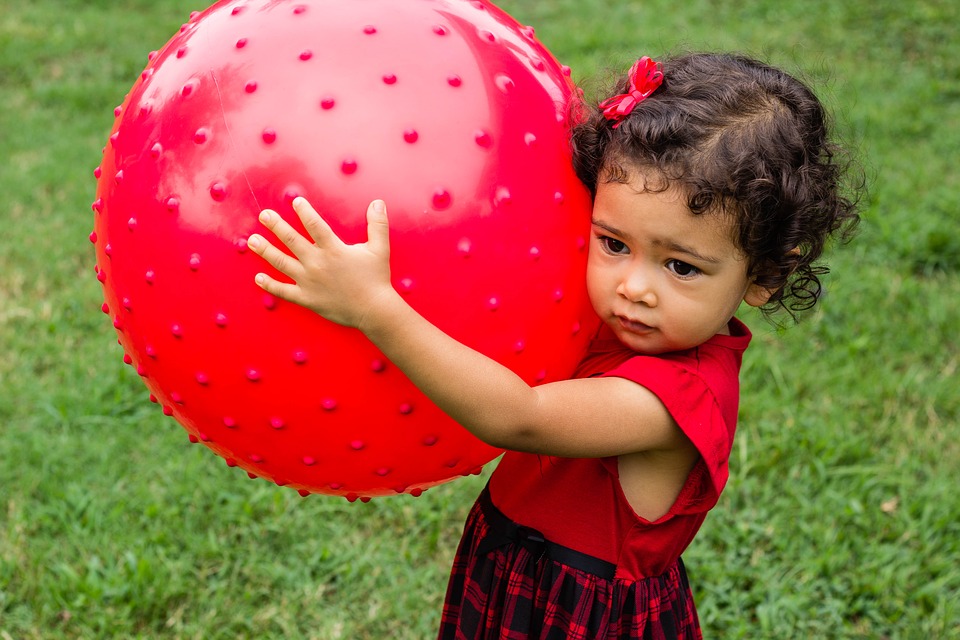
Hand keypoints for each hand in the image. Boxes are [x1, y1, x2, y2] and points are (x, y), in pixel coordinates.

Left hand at [247, 197, 395, 328]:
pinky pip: (284, 291)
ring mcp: (309, 282)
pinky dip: (269, 285)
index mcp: (333, 249)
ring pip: (282, 263)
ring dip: (265, 250)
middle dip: (276, 226)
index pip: (314, 225)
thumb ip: (377, 224)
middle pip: (291, 240)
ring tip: (252, 240)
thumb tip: (377, 202)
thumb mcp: (380, 248)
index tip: (295, 201)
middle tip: (264, 215)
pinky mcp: (307, 298)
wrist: (374, 310)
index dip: (304, 211)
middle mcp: (317, 263)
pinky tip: (258, 277)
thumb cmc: (377, 279)